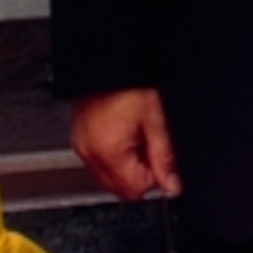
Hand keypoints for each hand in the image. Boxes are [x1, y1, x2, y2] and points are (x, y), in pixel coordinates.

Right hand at [70, 87, 176, 201]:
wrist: (108, 62)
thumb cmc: (130, 85)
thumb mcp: (156, 120)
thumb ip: (165, 157)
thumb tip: (172, 185)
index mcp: (108, 152)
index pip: (135, 190)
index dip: (154, 177)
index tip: (160, 157)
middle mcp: (90, 153)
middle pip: (120, 188)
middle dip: (140, 174)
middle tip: (150, 145)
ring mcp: (82, 147)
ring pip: (109, 177)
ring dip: (127, 166)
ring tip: (136, 135)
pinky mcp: (80, 139)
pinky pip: (99, 162)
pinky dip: (114, 156)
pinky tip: (124, 133)